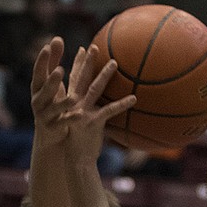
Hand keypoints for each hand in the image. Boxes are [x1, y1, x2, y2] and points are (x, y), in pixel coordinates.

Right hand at [29, 36, 72, 146]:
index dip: (42, 61)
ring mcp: (45, 115)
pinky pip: (63, 123)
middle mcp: (38, 101)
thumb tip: (57, 38)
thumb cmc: (50, 100)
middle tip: (60, 70)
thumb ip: (54, 60)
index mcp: (37, 88)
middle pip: (45, 90)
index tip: (47, 47)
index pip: (38, 72)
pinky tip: (81, 115)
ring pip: (54, 108)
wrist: (48, 133)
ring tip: (74, 98)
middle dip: (51, 80)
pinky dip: (71, 119)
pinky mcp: (54, 128)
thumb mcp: (50, 81)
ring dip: (63, 103)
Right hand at [62, 45, 135, 163]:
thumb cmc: (82, 142)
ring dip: (105, 75)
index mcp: (72, 103)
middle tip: (94, 47)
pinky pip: (110, 110)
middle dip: (87, 62)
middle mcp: (75, 105)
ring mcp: (83, 113)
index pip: (74, 79)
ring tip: (115, 63)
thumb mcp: (83, 123)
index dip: (77, 63)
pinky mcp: (92, 123)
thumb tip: (105, 104)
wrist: (77, 159)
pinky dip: (122, 103)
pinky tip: (134, 97)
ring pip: (95, 89)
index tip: (82, 49)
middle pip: (81, 78)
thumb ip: (92, 109)